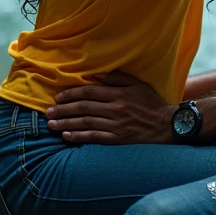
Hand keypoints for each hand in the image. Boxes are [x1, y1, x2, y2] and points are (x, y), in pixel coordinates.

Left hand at [46, 72, 174, 144]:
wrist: (168, 126)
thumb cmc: (152, 103)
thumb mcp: (138, 85)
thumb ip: (118, 78)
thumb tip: (97, 75)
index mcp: (119, 93)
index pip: (90, 91)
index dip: (71, 93)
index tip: (58, 97)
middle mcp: (116, 108)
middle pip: (84, 107)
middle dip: (63, 109)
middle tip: (48, 112)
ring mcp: (116, 125)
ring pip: (85, 123)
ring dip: (66, 123)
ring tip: (51, 124)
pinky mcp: (118, 139)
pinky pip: (94, 138)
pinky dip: (79, 137)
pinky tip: (66, 136)